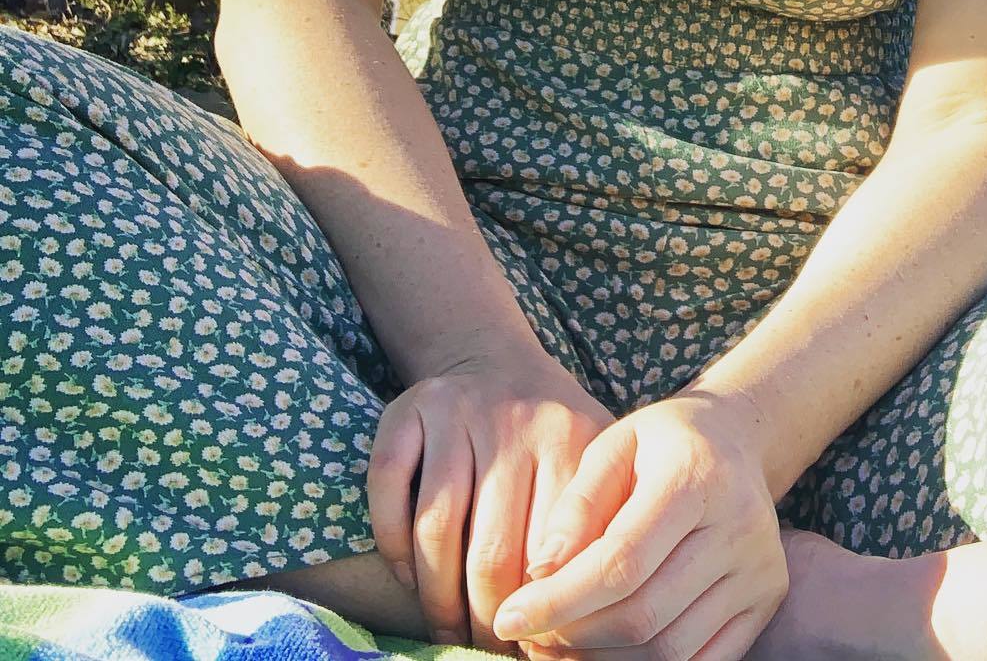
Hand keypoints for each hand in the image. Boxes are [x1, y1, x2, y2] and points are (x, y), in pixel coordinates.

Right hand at [366, 344, 615, 650]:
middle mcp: (514, 421)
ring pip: (435, 530)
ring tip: (445, 630)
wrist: (494, 356)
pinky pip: (388, 490)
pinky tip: (409, 578)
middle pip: (491, 551)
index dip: (541, 610)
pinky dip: (393, 547)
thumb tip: (583, 620)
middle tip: (484, 648)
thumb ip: (595, 525)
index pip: (553, 551)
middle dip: (485, 619)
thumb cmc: (550, 431)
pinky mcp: (406, 408)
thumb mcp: (593, 461)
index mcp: (570, 441)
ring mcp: (456, 411)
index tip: (536, 645)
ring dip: (435, 597)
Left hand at [488, 390, 787, 660]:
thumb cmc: (661, 442)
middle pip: (643, 613)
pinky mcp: (767, 599)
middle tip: (531, 634)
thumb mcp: (613, 445)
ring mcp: (759, 568)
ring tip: (563, 641)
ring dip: (604, 659)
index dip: (560, 600)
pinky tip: (608, 650)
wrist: (736, 437)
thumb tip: (540, 572)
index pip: (621, 561)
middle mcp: (739, 526)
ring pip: (670, 647)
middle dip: (574, 635)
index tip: (508, 618)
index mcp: (695, 475)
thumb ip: (577, 503)